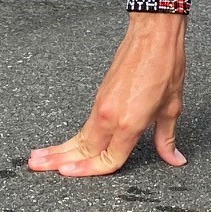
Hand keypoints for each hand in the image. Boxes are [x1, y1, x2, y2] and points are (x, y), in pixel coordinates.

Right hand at [27, 15, 187, 175]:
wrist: (152, 35)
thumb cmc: (164, 66)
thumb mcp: (171, 107)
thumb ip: (167, 138)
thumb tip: (175, 159)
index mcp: (129, 124)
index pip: (108, 159)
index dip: (89, 171)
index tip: (68, 176)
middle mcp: (110, 117)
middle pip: (83, 149)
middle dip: (58, 162)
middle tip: (35, 169)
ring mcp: (102, 105)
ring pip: (79, 136)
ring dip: (57, 149)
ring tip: (36, 158)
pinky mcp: (100, 96)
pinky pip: (85, 125)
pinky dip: (72, 137)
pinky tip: (64, 143)